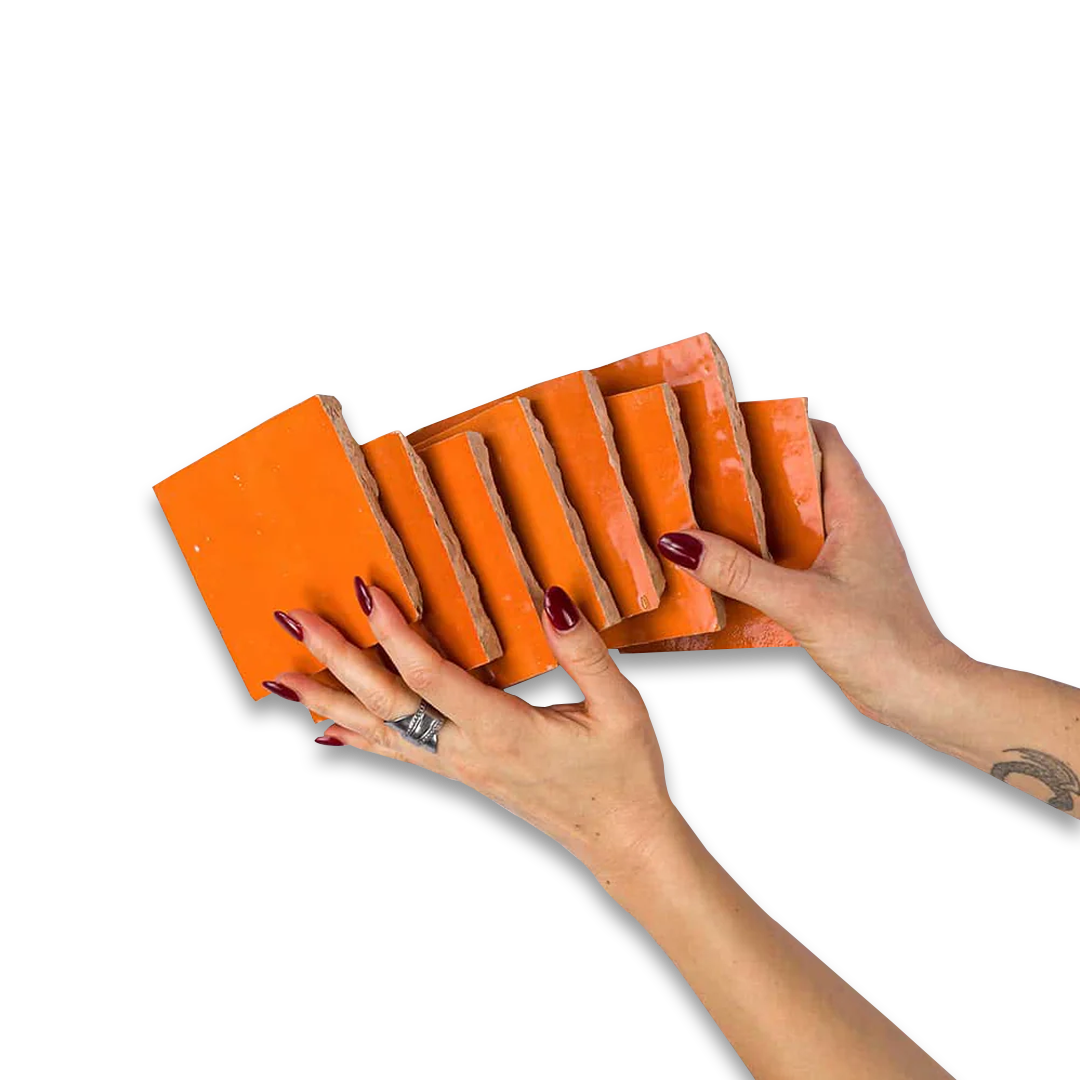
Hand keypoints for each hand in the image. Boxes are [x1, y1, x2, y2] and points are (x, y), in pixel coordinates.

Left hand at [266, 584, 678, 882]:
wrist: (620, 840)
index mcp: (502, 729)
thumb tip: (551, 600)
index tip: (369, 591)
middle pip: (385, 702)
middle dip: (336, 659)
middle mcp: (466, 751)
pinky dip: (358, 738)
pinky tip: (329, 732)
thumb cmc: (623, 773)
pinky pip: (396, 753)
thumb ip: (583, 652)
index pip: (430, 676)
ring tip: (282, 679)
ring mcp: (457, 766)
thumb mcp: (620, 706)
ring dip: (328, 700)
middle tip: (295, 622)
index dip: (395, 632)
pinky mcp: (460, 773)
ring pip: (379, 730)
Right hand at [658, 421, 971, 734]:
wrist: (921, 694)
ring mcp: (843, 555)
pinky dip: (757, 555)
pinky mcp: (833, 586)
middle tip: (701, 474)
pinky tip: (724, 570)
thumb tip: (682, 542)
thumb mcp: (802, 602)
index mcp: (856, 508)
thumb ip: (740, 572)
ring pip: (789, 519)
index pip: (821, 439)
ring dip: (749, 519)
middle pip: (796, 477)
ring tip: (701, 518)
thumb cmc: (883, 644)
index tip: (733, 426)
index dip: (780, 424)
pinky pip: (787, 556)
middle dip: (750, 473)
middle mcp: (851, 523)